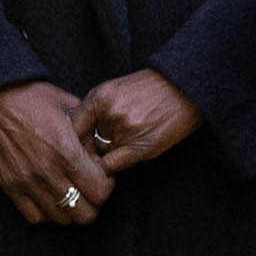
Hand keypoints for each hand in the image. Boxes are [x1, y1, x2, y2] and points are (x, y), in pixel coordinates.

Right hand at [0, 80, 115, 225]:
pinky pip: (35, 217)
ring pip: (61, 219)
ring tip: (69, 189)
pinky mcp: (9, 186)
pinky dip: (47, 212)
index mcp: (67, 151)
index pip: (100, 191)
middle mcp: (47, 172)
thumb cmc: (34, 98)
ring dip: (71, 207)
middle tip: (89, 186)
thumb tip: (101, 156)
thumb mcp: (71, 107)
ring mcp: (26, 183)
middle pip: (84, 214)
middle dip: (93, 201)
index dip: (107, 185)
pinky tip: (50, 195)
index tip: (102, 174)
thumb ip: (90, 134)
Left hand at [73, 69, 200, 172]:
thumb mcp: (116, 90)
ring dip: (104, 155)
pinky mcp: (140, 147)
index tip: (72, 145)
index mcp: (99, 96)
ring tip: (122, 144)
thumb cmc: (151, 90)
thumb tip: (73, 135)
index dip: (70, 138)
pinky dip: (113, 166)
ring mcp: (125, 131)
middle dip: (87, 148)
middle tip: (97, 147)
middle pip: (83, 143)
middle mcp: (109, 113)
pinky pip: (112, 166)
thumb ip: (95, 110)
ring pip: (98, 155)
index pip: (70, 126)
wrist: (185, 89)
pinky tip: (123, 156)